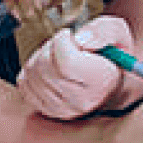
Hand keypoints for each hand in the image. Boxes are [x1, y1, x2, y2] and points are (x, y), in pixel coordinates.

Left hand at [19, 17, 135, 118]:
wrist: (111, 83)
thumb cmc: (112, 55)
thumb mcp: (118, 33)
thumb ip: (103, 31)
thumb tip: (80, 39)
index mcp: (101, 82)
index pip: (65, 61)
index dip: (62, 40)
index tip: (70, 35)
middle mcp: (81, 101)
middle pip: (45, 67)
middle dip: (50, 46)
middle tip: (64, 44)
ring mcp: (62, 110)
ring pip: (32, 74)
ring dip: (40, 57)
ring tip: (58, 56)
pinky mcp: (47, 110)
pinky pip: (24, 85)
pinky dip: (31, 71)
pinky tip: (48, 68)